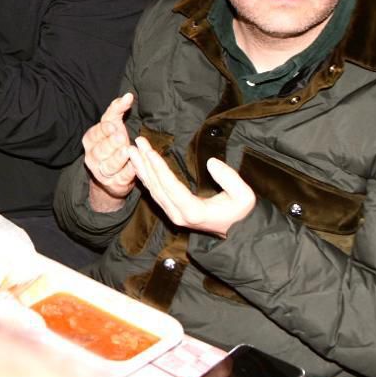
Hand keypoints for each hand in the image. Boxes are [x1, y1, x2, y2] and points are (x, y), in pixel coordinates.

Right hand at [82, 92, 138, 210]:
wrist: (114, 173)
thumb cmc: (114, 144)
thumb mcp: (113, 125)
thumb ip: (118, 109)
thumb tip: (128, 95)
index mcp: (90, 140)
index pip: (94, 134)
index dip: (104, 130)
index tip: (114, 126)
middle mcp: (92, 157)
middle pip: (100, 150)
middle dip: (110, 144)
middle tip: (120, 138)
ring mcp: (101, 172)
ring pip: (108, 165)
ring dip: (118, 158)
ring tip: (127, 151)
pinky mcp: (113, 184)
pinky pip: (121, 178)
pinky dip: (127, 173)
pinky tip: (134, 167)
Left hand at [129, 137, 255, 238]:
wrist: (238, 233)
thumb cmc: (241, 213)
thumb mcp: (244, 196)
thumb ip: (230, 179)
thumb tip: (211, 162)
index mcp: (193, 211)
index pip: (170, 186)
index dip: (158, 167)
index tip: (148, 151)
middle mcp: (178, 215)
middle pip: (156, 186)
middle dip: (144, 163)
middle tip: (135, 143)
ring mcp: (173, 215)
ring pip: (152, 190)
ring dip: (141, 169)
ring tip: (132, 150)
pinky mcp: (172, 212)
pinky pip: (155, 193)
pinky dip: (145, 178)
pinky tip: (139, 166)